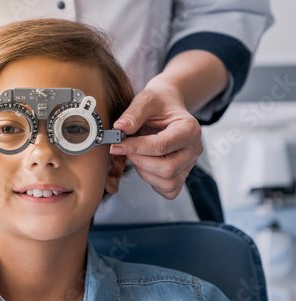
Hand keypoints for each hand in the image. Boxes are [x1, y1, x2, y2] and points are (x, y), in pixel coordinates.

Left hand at [110, 78, 202, 198]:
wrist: (168, 106)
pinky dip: (153, 182)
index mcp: (189, 129)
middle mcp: (194, 149)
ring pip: (168, 183)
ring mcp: (189, 164)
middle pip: (167, 168)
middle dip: (140, 161)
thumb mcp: (146, 100)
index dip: (136, 147)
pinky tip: (145, 165)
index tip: (117, 144)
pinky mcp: (182, 174)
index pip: (162, 146)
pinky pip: (169, 190)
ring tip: (137, 155)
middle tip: (126, 148)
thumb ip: (134, 113)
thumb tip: (120, 128)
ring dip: (145, 172)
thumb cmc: (159, 102)